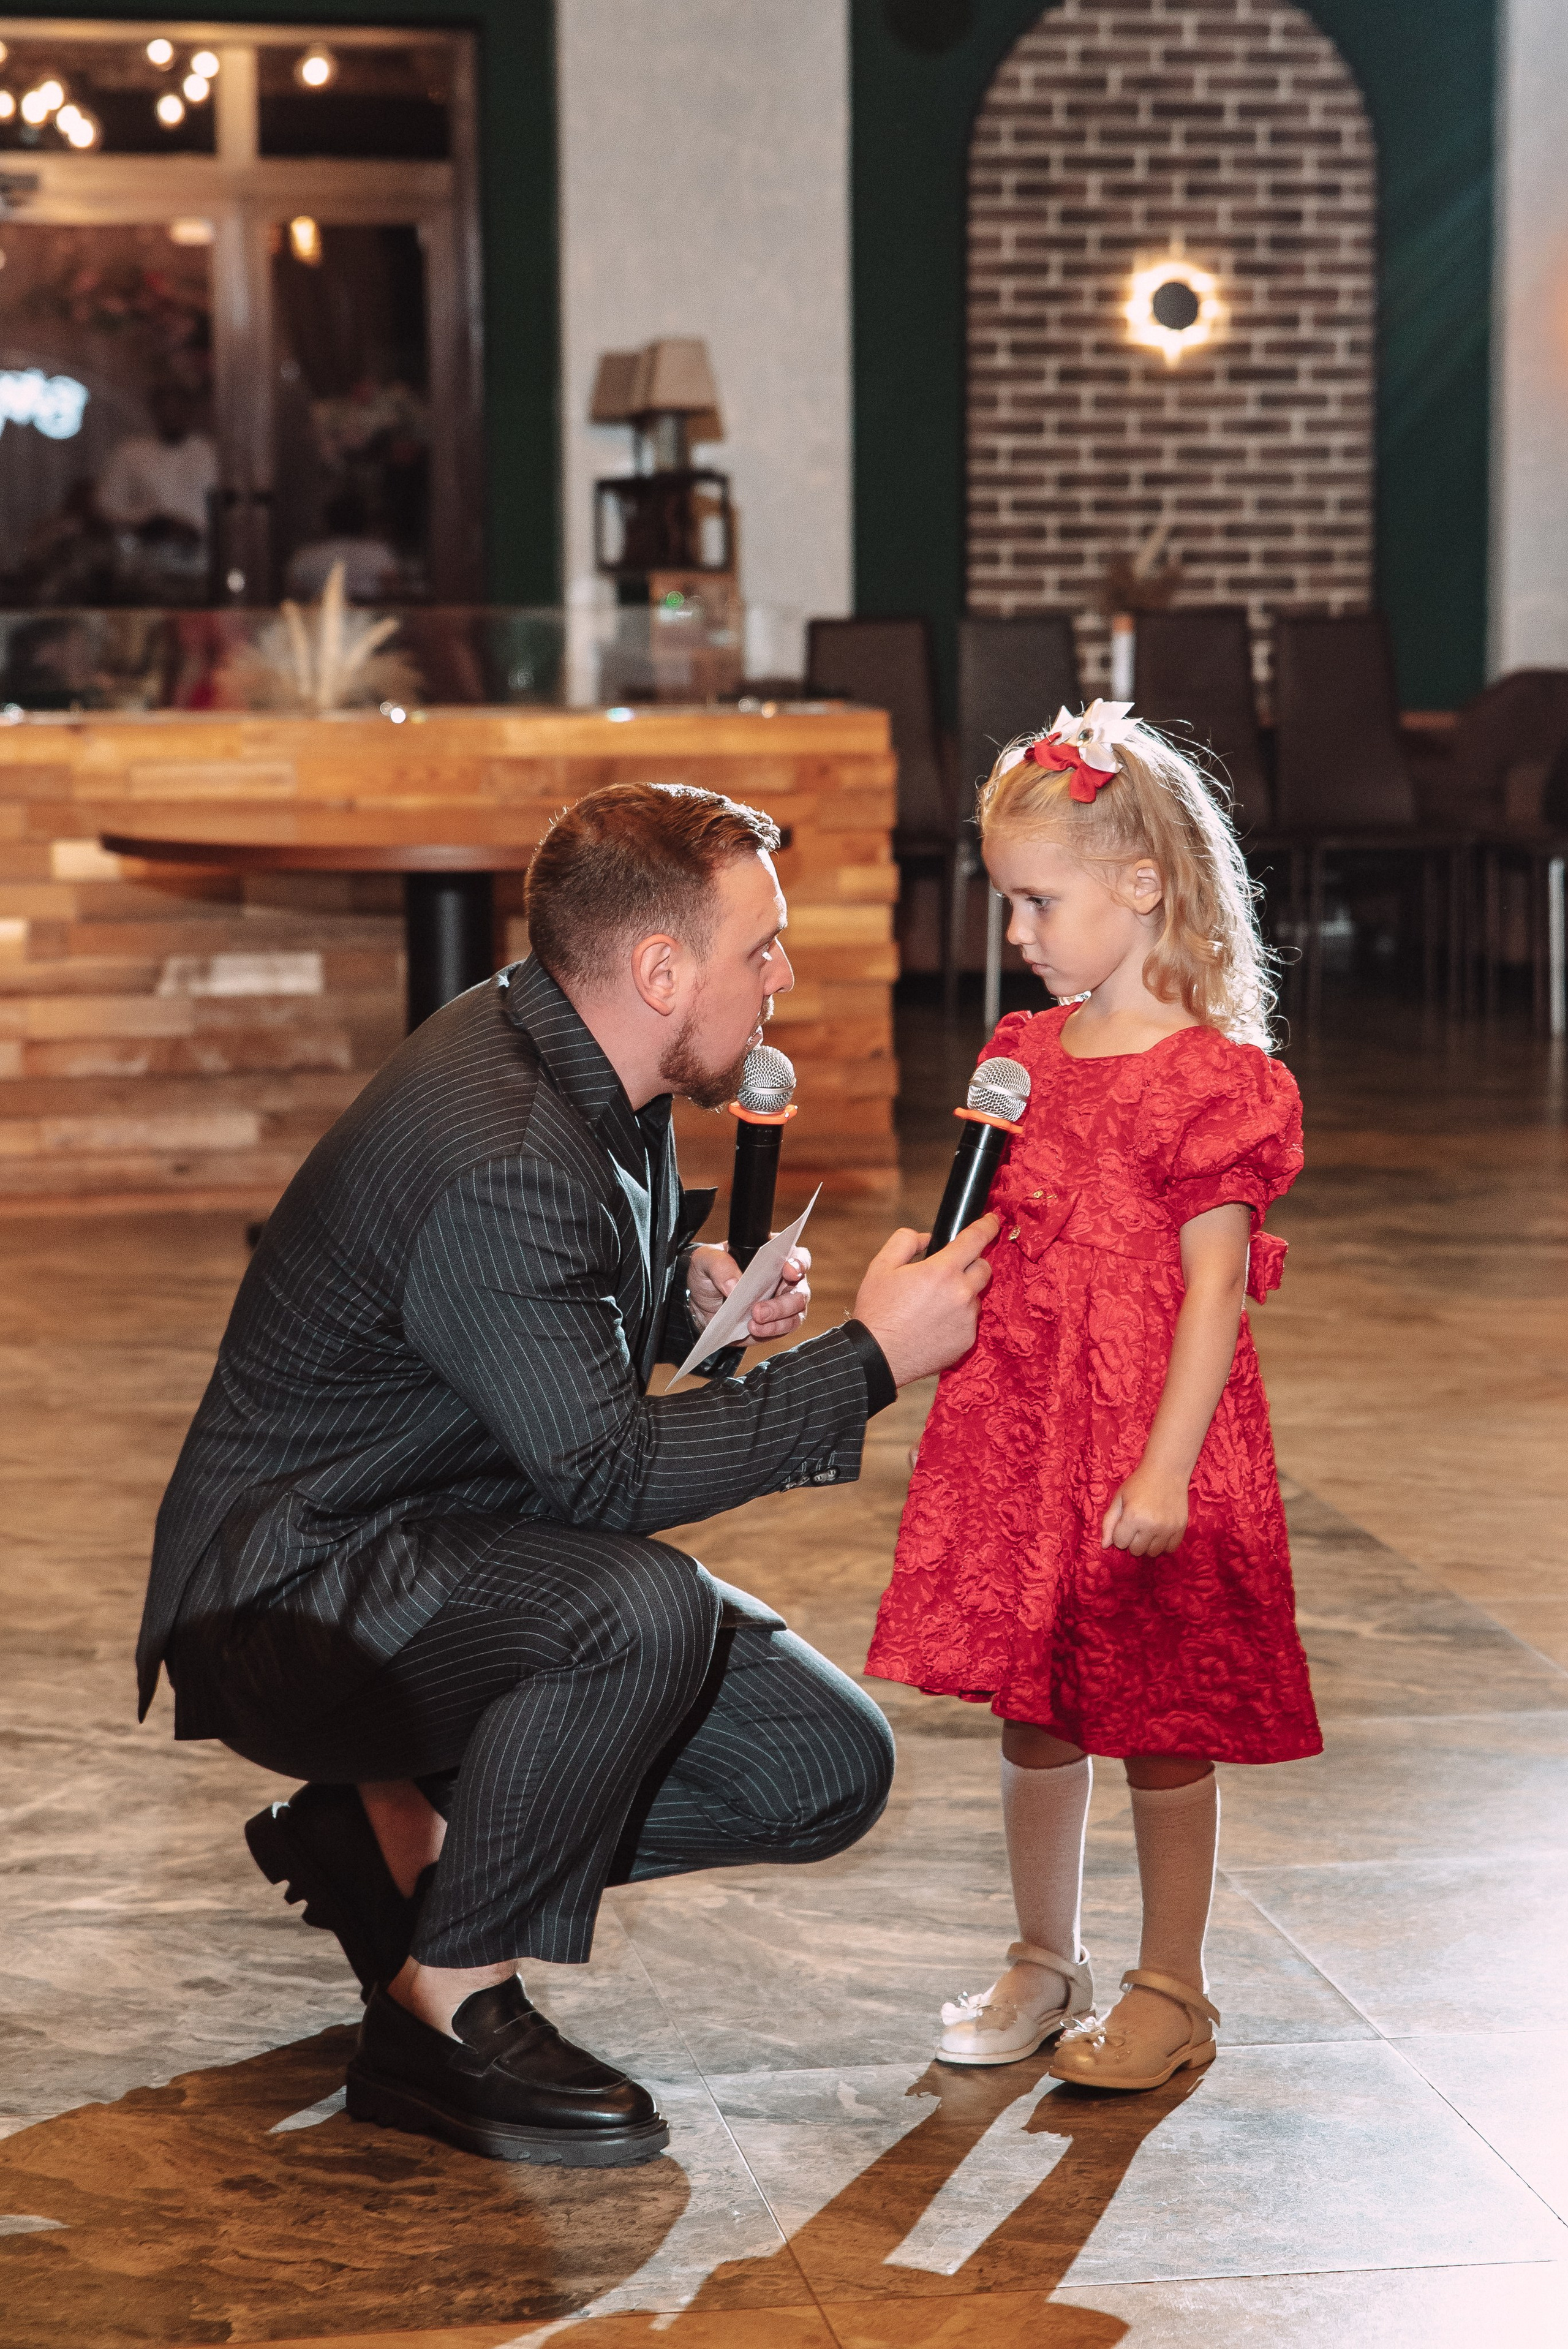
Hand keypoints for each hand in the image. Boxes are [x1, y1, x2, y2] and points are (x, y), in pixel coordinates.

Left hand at [687, 1241, 811, 1343]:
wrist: (701, 1304)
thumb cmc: (709, 1274)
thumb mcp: (706, 1261)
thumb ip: (720, 1266)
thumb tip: (735, 1286)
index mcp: (773, 1256)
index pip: (797, 1257)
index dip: (798, 1264)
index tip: (788, 1272)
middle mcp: (784, 1279)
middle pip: (800, 1290)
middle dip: (783, 1303)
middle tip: (758, 1311)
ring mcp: (783, 1303)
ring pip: (796, 1313)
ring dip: (777, 1321)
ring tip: (753, 1323)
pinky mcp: (776, 1323)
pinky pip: (784, 1328)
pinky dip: (770, 1331)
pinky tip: (752, 1329)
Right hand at [850, 1216, 996, 1387]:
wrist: (877, 1356)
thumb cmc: (878, 1311)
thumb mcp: (881, 1266)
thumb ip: (905, 1241)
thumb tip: (927, 1238)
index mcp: (942, 1271)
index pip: (975, 1239)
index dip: (987, 1226)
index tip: (992, 1221)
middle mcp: (961, 1294)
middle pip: (984, 1268)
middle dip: (971, 1264)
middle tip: (947, 1273)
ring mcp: (967, 1320)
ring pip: (975, 1297)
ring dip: (962, 1295)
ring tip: (933, 1306)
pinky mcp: (967, 1341)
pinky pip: (969, 1322)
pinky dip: (957, 1319)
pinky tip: (934, 1325)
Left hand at [1102, 1462, 1189, 1556]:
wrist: (1166, 1471)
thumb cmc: (1139, 1484)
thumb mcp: (1119, 1498)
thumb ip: (1108, 1522)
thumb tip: (1105, 1546)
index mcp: (1132, 1516)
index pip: (1120, 1543)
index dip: (1120, 1533)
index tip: (1125, 1522)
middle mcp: (1151, 1525)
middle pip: (1136, 1551)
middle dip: (1132, 1540)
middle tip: (1136, 1525)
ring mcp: (1167, 1528)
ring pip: (1152, 1553)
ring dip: (1148, 1544)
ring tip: (1148, 1528)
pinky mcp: (1180, 1528)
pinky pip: (1170, 1549)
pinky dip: (1163, 1544)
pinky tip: (1160, 1532)